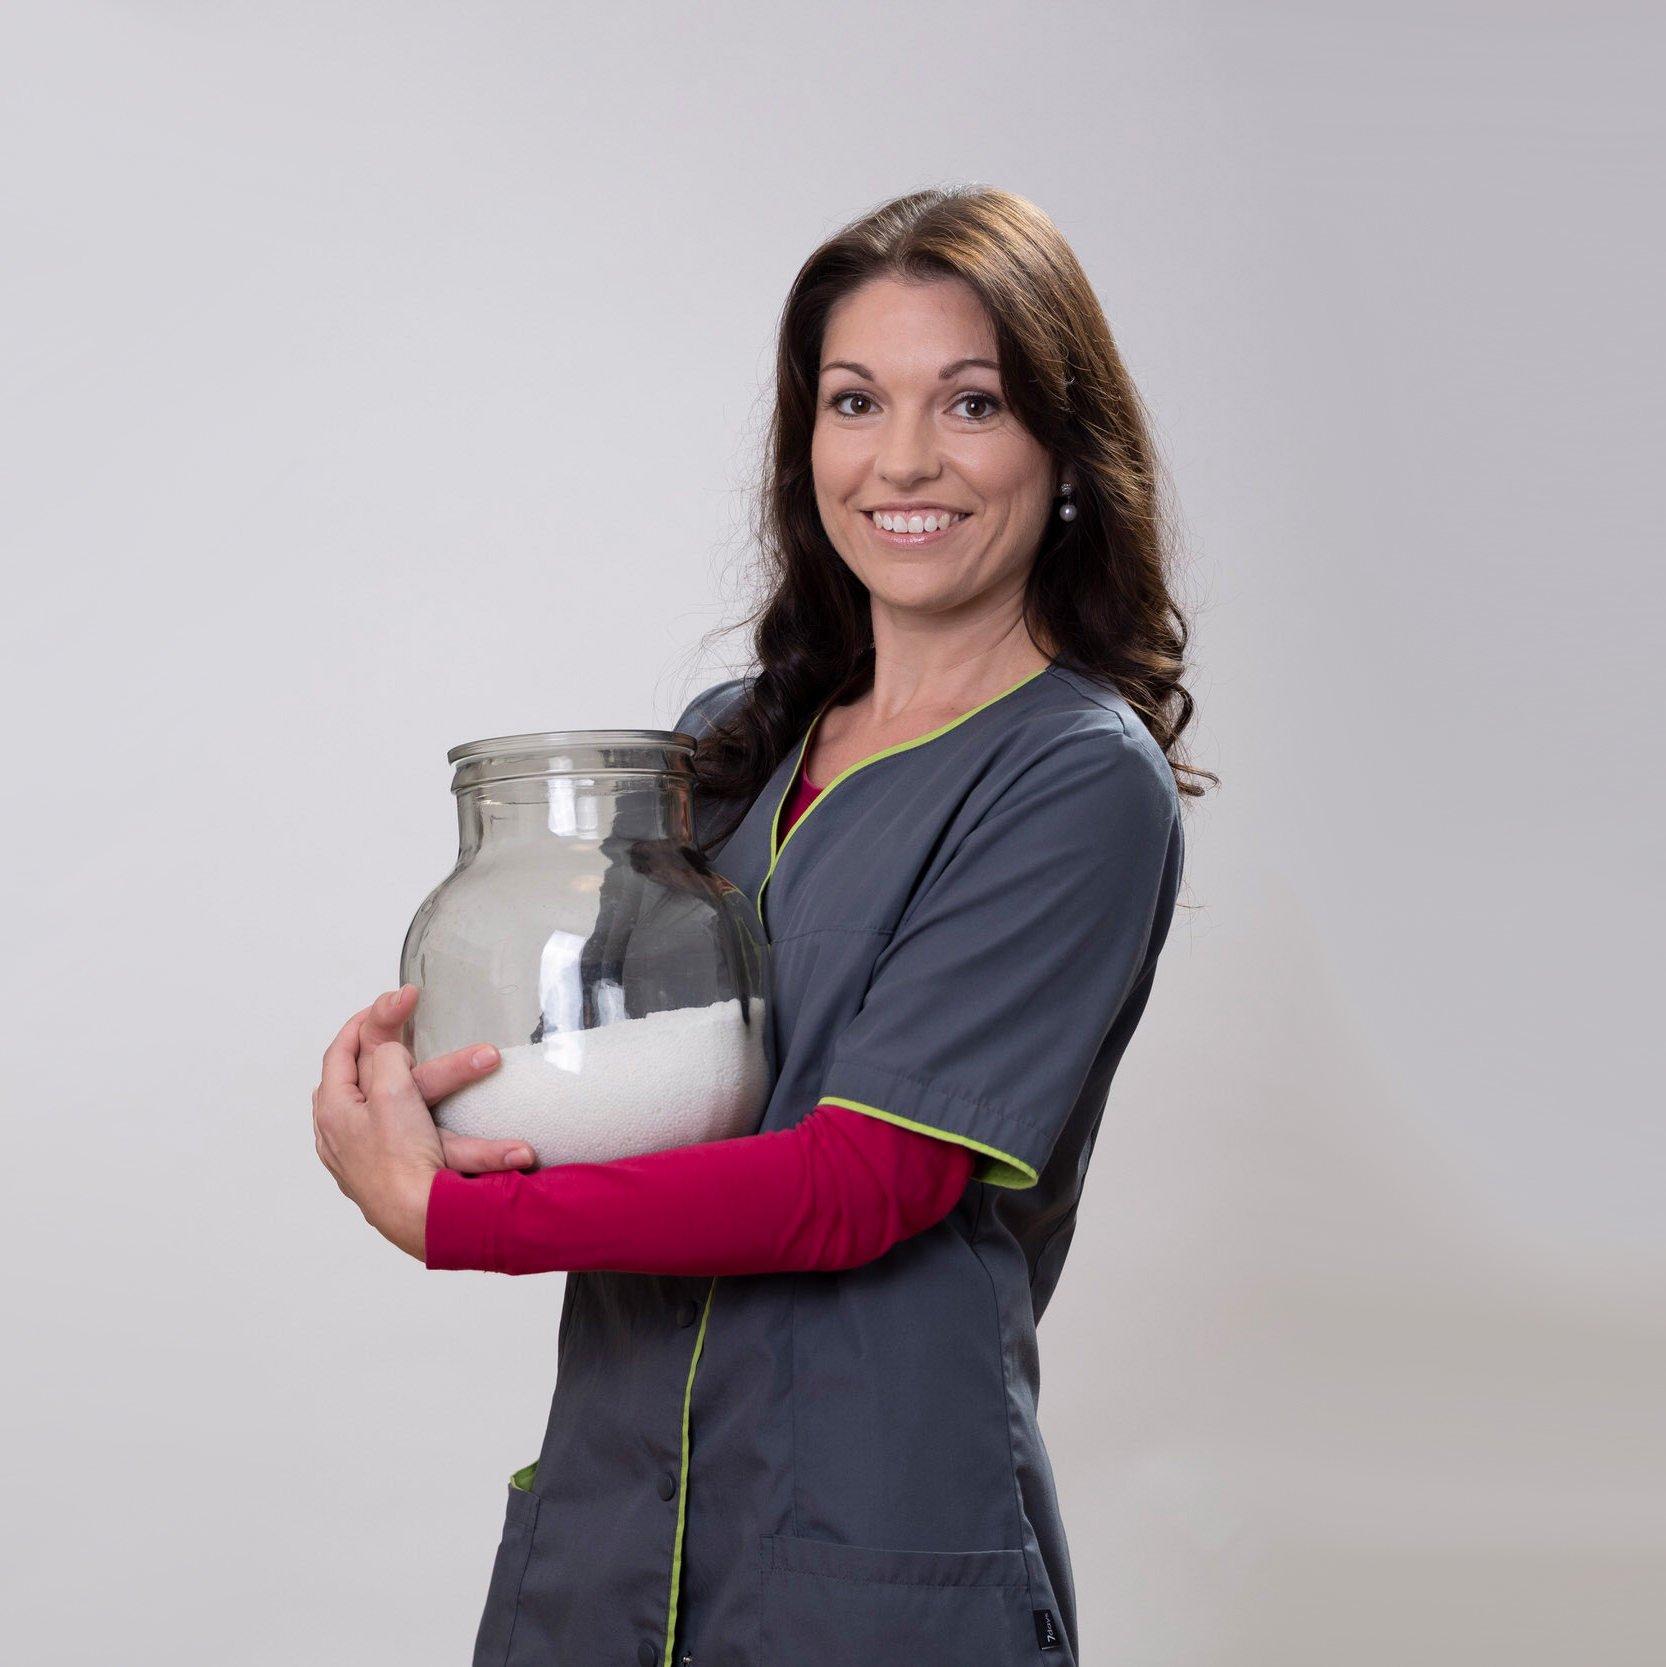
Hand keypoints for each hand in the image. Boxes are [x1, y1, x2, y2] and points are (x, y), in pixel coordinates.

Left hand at [311, 986, 535, 1259]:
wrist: (422, 1223)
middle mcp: (352, 1133)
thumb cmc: (397, 1162)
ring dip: (465, 1098)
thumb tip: (391, 1045)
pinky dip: (476, 1143)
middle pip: (387, 1076)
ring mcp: (381, 1155)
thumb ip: (388, 1054)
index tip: (395, 1000)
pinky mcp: (411, 1174)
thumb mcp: (391, 1088)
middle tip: (439, 1022)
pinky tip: (510, 1146)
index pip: (341, 1051)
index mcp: (335, 1108)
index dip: (366, 1019)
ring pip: (425, 1111)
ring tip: (495, 1075)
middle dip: (427, 1051)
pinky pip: (446, 1144)